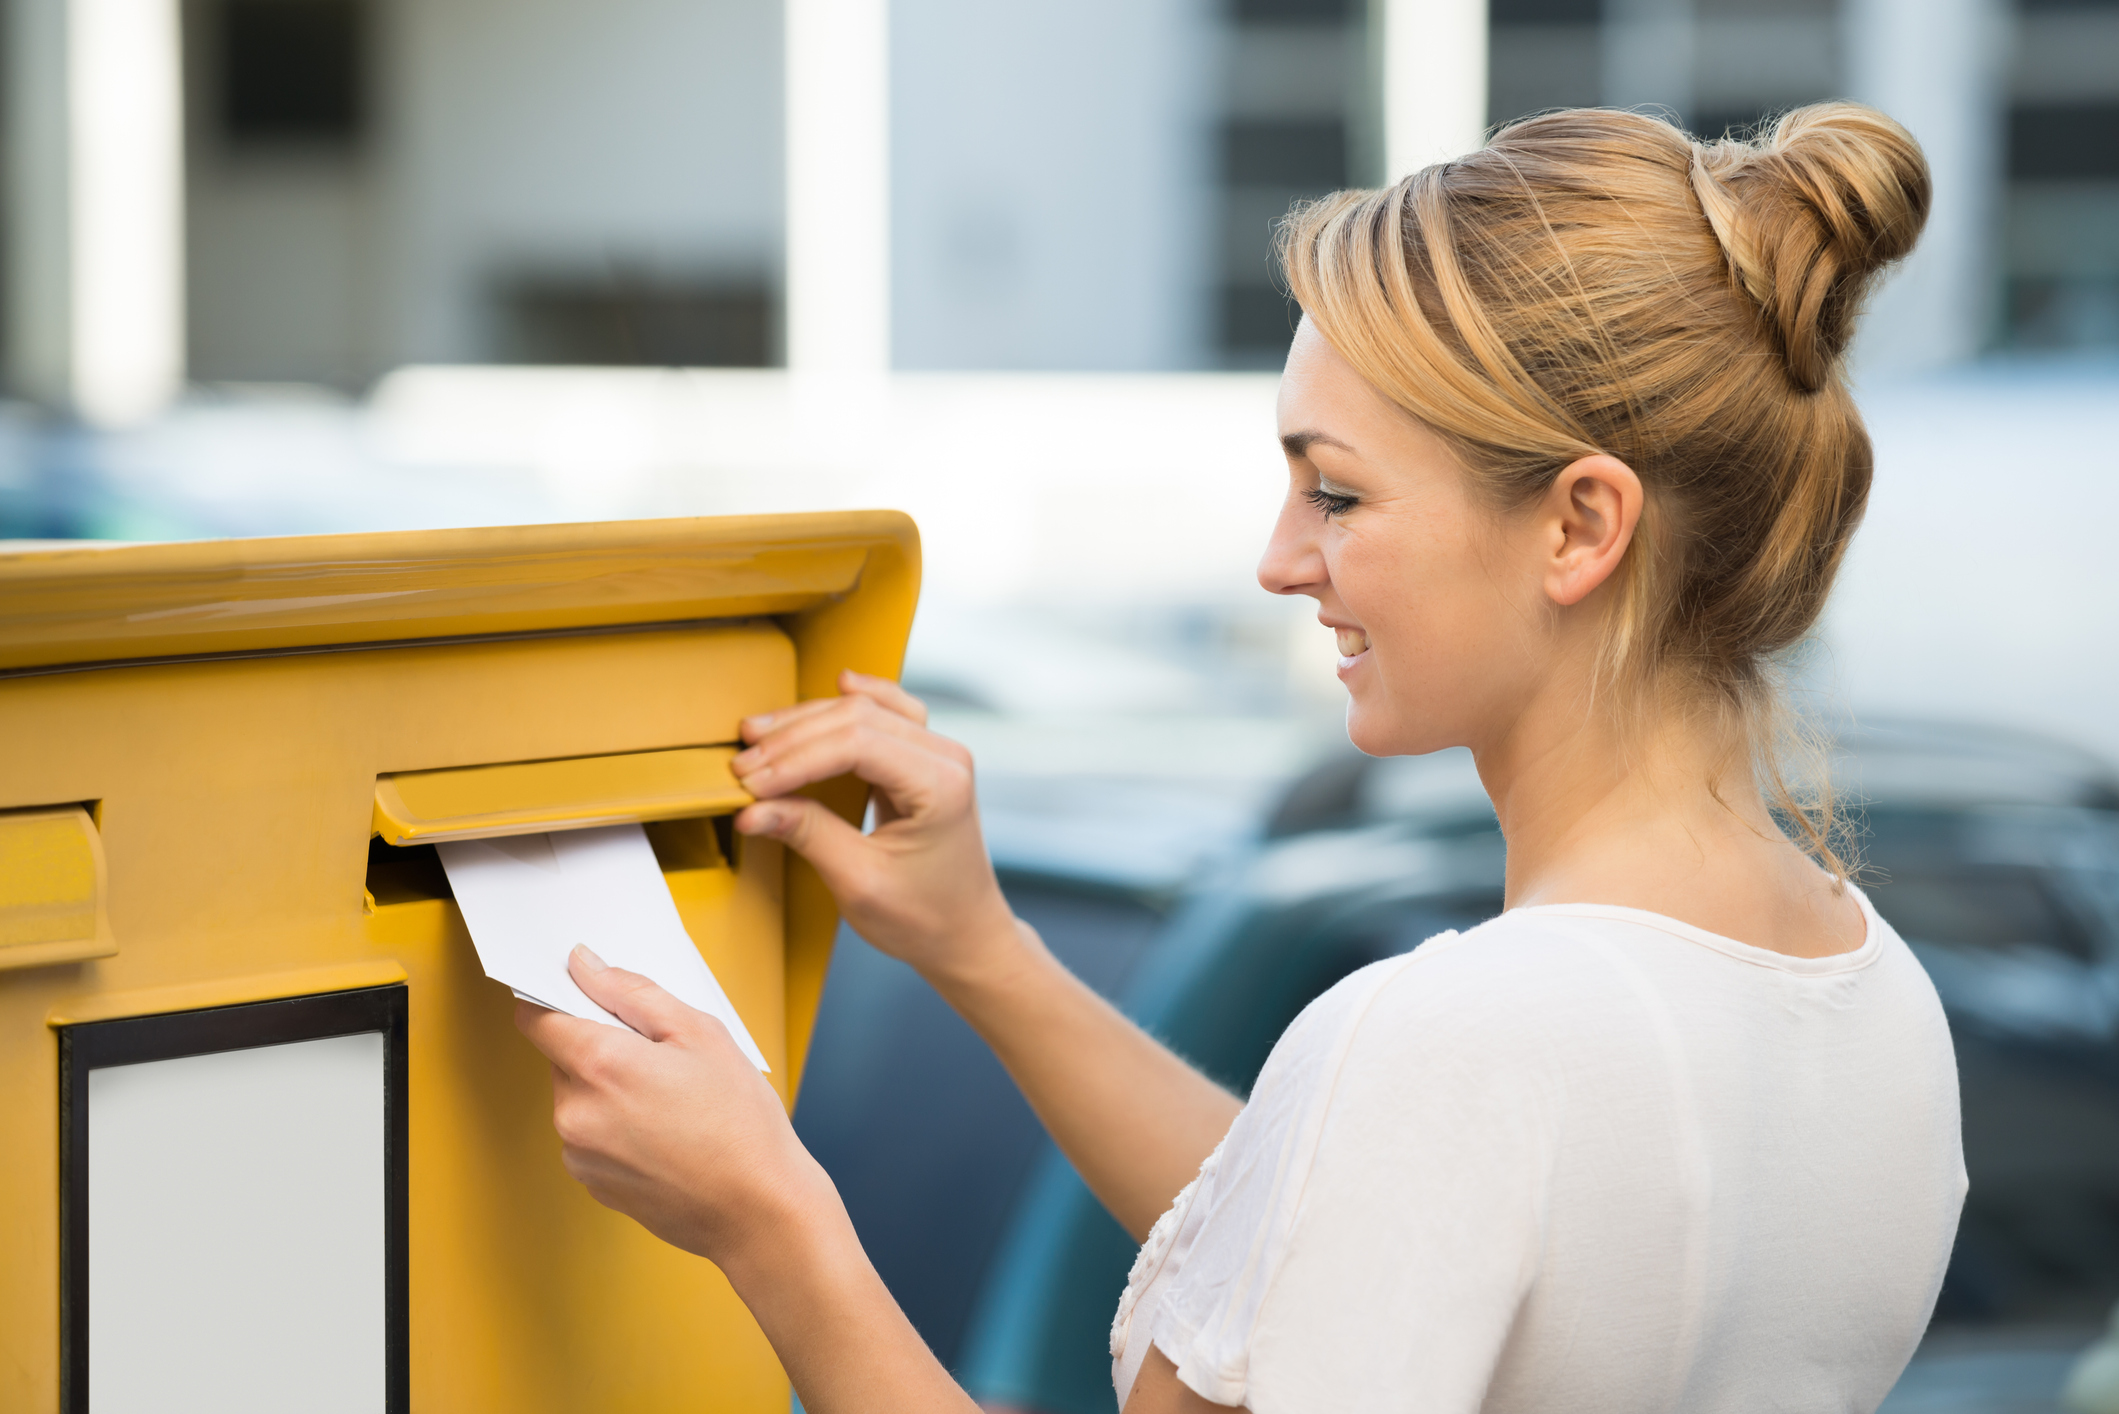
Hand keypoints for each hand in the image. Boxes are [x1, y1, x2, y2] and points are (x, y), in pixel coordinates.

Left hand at [514, 945, 838, 1268]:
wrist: (758, 1211)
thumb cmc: (740, 1123)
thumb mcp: (701, 1033)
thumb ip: (633, 992)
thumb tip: (585, 966)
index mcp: (598, 1065)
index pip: (537, 1017)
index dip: (558, 1000)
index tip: (589, 999)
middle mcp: (575, 1112)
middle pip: (562, 1057)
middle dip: (601, 1047)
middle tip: (662, 1057)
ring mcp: (579, 1154)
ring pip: (578, 1097)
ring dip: (609, 1089)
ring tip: (671, 1101)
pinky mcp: (592, 1184)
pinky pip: (590, 1136)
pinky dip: (617, 1126)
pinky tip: (666, 1133)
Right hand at [731, 670, 1026, 985]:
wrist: (965, 934)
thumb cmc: (925, 917)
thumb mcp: (859, 883)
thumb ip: (808, 835)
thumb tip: (752, 809)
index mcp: (940, 786)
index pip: (856, 745)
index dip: (795, 759)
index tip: (751, 782)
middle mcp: (946, 758)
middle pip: (858, 718)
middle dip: (792, 739)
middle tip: (743, 764)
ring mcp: (939, 754)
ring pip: (867, 708)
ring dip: (809, 719)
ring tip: (757, 734)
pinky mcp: (925, 759)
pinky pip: (889, 712)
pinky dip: (854, 701)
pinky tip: (835, 683)